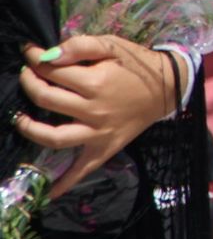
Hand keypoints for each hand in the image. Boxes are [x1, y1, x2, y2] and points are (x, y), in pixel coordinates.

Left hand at [13, 36, 178, 197]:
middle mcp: (93, 110)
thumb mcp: (114, 45)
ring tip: (19, 118)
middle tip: (27, 75)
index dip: (35, 60)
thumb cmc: (138, 64)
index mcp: (96, 82)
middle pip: (47, 99)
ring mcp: (98, 132)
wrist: (168, 87)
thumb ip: (81, 45)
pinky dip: (65, 182)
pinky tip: (49, 193)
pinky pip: (83, 168)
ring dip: (29, 128)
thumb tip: (49, 55)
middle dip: (30, 83)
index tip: (29, 53)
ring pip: (54, 137)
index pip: (53, 71)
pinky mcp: (105, 148)